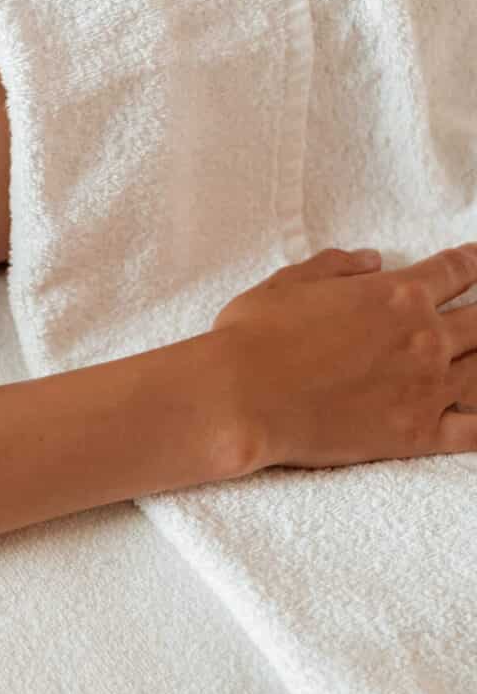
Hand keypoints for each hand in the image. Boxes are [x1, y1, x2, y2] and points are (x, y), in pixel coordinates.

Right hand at [210, 245, 476, 472]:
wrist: (240, 397)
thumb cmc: (254, 336)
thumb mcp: (287, 283)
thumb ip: (334, 266)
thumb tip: (370, 258)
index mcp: (397, 294)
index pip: (455, 271)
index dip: (471, 263)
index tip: (476, 259)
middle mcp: (424, 337)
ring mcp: (427, 388)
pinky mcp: (419, 435)